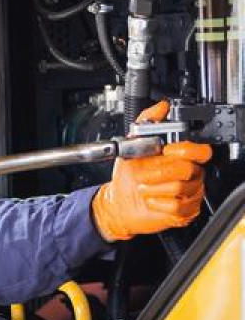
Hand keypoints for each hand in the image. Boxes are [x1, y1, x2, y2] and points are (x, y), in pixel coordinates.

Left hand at [92, 101, 211, 241]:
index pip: (200, 151)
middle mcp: (190, 175)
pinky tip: (149, 199)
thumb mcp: (131, 145)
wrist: (118, 201)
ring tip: (143, 186)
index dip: (185, 150)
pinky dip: (157, 202)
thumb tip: (161, 106)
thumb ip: (147, 122)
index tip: (166, 150)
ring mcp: (189, 194)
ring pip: (180, 189)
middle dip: (160, 171)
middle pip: (188, 169)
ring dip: (154, 187)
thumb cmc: (128, 175)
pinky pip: (176, 207)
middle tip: (144, 173)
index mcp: (182, 157)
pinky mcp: (183, 213)